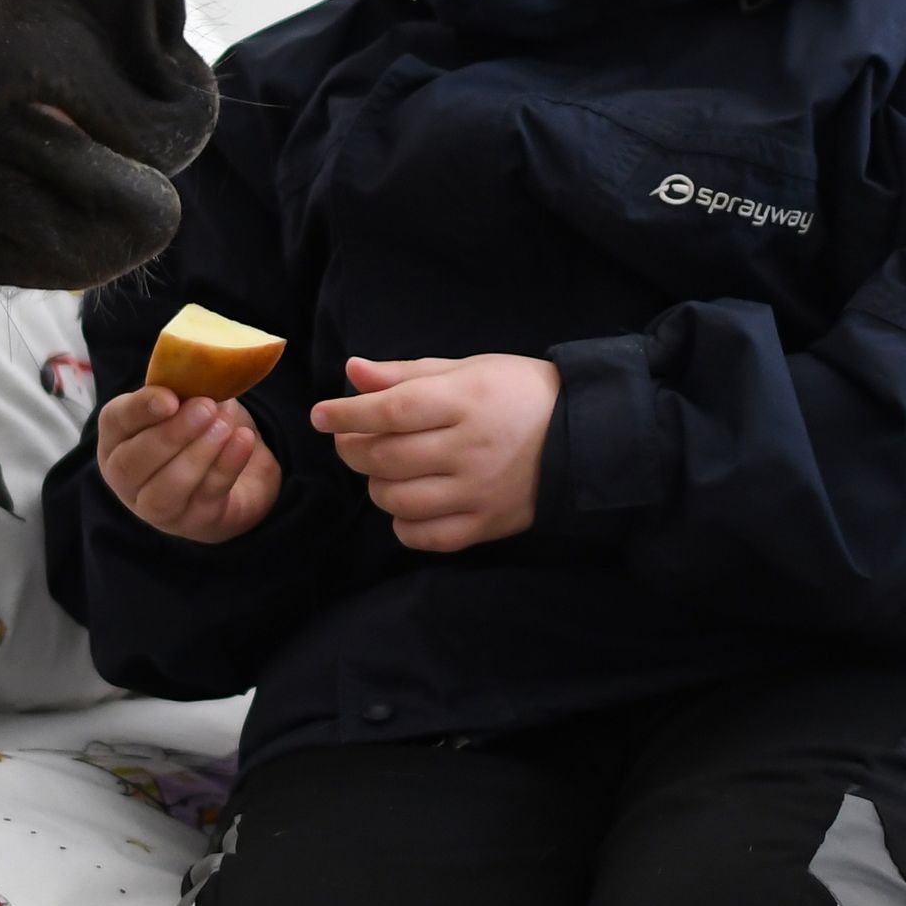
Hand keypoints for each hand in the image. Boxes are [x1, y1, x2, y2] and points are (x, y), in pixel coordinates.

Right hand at [96, 386, 284, 542]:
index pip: (116, 422)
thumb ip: (185, 387)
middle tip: (206, 407)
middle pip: (134, 462)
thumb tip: (204, 367)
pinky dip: (227, 466)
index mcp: (117, 438)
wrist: (235, 475)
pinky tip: (243, 441)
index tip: (170, 398)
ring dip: (198, 453)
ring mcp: (156, 507)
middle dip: (171, 433)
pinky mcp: (193, 522)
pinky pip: (207, 495)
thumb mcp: (188, 402)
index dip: (141, 409)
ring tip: (224, 426)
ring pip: (167, 487)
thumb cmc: (198, 430)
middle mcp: (126, 478)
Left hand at [312, 354, 558, 551]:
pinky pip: (426, 537)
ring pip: (398, 500)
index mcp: (466, 401)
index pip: (390, 411)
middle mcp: (470, 449)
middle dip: (353, 448)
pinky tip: (408, 504)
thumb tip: (352, 372)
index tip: (321, 414)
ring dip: (376, 485)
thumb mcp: (467, 369)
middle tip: (351, 439)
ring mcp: (479, 492)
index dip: (347, 413)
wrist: (585, 434)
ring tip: (385, 470)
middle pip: (386, 458)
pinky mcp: (488, 525)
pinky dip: (403, 524)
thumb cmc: (519, 392)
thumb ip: (405, 374)